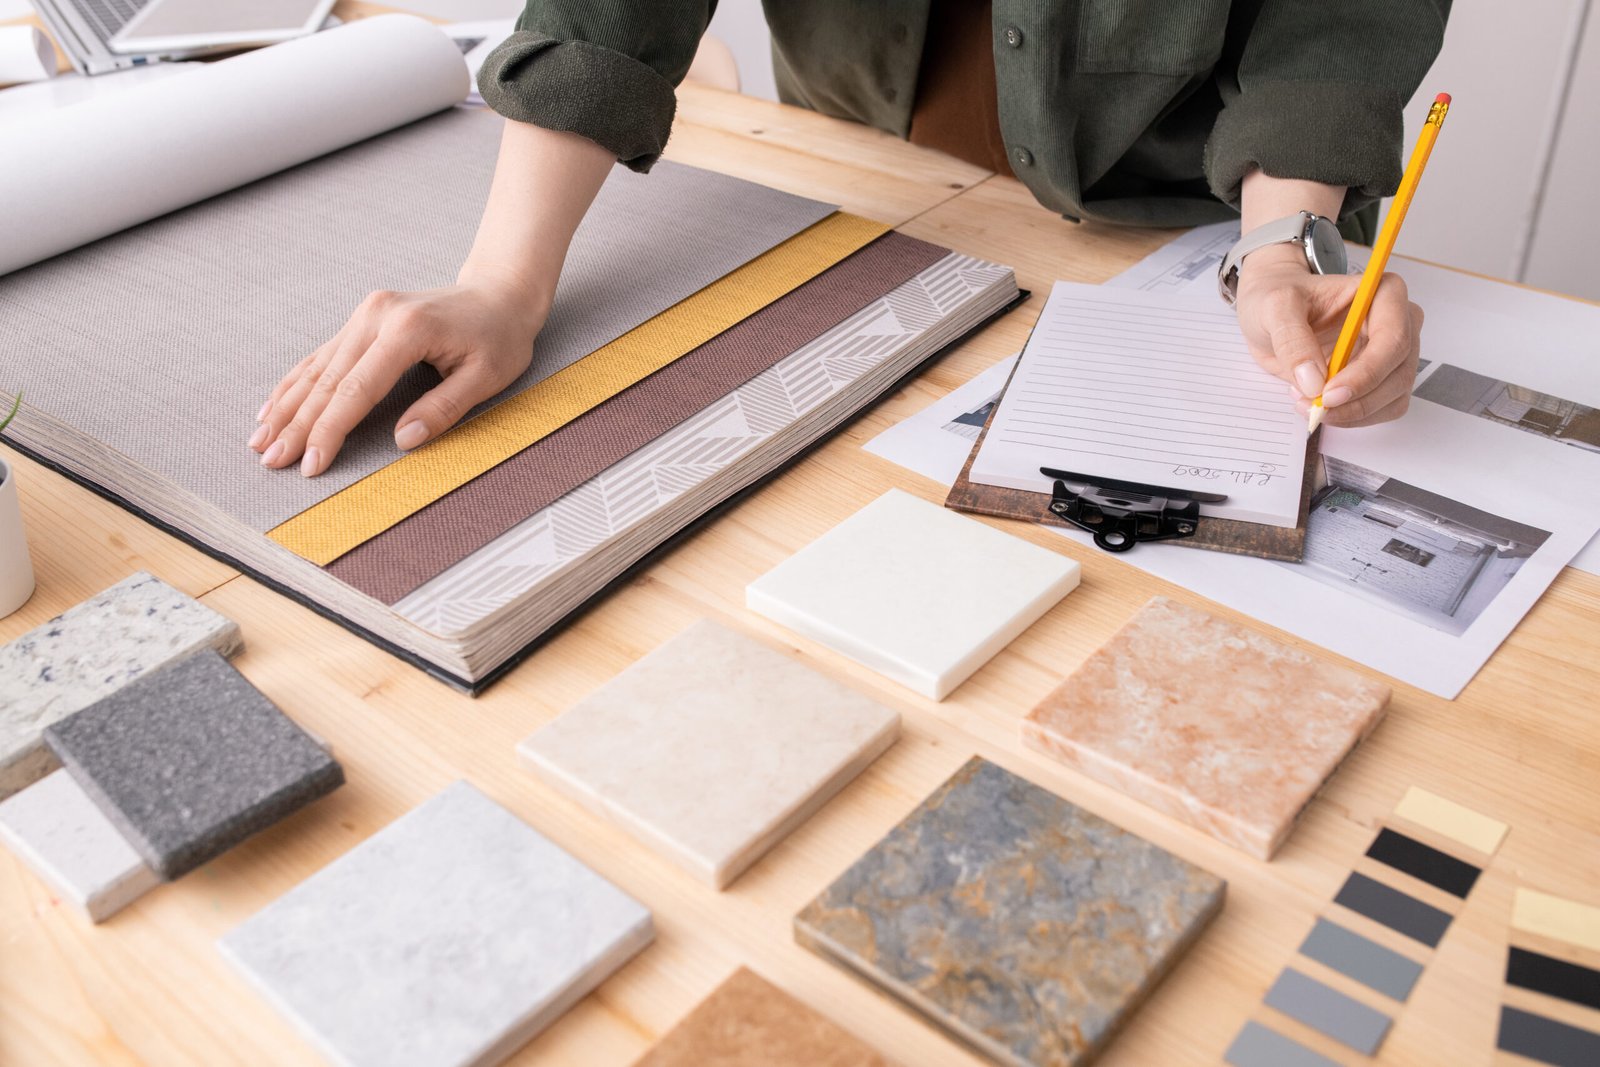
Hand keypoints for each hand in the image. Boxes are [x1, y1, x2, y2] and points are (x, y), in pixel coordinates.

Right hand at [249, 271, 544, 475]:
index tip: (310, 464)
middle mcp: (376, 316)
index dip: (330, 431)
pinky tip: (273, 407)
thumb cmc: (499, 338)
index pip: (357, 390)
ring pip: (317, 368)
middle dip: (297, 426)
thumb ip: (444, 409)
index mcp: (406, 331)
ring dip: (287, 407)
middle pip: (328, 381)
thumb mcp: (486, 378)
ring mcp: (366, 314)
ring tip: (260, 441)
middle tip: (271, 461)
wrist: (498, 293)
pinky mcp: (363, 318)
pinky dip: (296, 383)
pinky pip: (322, 356)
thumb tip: (403, 441)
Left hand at [1234, 244, 1424, 427]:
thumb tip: (1314, 381)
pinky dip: (1351, 416)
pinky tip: (1318, 402)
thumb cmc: (1280, 297)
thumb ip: (1293, 340)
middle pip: (1398, 373)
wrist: (1272, 311)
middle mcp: (1399, 322)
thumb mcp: (1275, 308)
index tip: (1328, 394)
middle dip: (1355, 400)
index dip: (1365, 374)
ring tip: (1307, 401)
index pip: (1393, 340)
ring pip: (1392, 397)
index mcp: (1385, 293)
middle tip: (1313, 407)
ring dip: (1352, 412)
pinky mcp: (1382, 378)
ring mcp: (1394, 353)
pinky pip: (1381, 409)